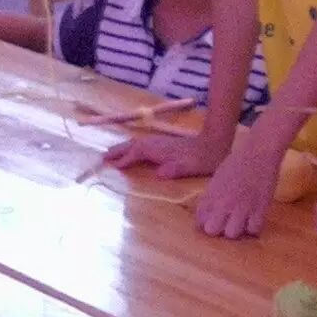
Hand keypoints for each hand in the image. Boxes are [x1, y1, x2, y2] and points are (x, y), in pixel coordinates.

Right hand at [103, 129, 226, 177]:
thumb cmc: (202, 159)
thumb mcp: (190, 167)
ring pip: (135, 144)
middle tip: (102, 159)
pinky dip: (132, 148)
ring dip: (123, 148)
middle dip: (117, 151)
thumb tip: (160, 174)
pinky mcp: (163, 144)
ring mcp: (159, 142)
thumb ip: (175, 169)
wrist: (214, 144)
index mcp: (158, 150)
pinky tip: (132, 153)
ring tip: (111, 155)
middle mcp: (155, 144)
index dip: (123, 160)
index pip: (135, 154)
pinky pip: (141, 145)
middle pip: (131, 146)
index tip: (110, 167)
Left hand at [194, 135, 278, 238]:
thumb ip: (210, 198)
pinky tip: (252, 220)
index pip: (199, 220)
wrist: (258, 153)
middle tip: (224, 224)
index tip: (211, 221)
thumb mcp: (217, 180)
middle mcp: (223, 203)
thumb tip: (205, 215)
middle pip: (212, 230)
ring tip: (239, 223)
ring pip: (232, 234)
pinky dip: (253, 227)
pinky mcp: (259, 209)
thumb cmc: (237, 163)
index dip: (204, 223)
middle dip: (217, 230)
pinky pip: (253, 229)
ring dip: (235, 230)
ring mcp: (241, 207)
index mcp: (210, 195)